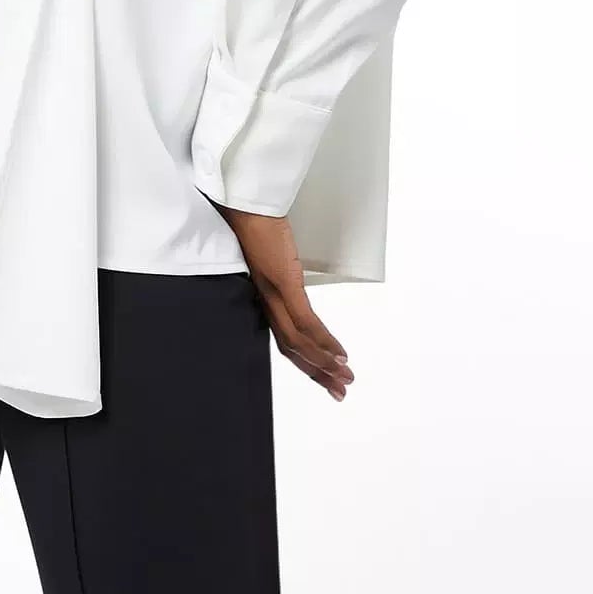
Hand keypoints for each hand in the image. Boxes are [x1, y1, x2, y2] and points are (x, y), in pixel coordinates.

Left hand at [212, 203, 353, 400]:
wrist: (247, 203)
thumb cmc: (257, 223)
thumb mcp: (271, 254)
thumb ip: (279, 271)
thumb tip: (292, 277)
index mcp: (263, 298)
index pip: (284, 339)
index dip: (305, 361)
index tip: (325, 375)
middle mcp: (266, 302)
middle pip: (291, 349)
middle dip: (317, 372)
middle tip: (340, 390)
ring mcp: (275, 294)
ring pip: (299, 342)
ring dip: (324, 363)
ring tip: (345, 376)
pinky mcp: (284, 283)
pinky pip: (306, 321)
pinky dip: (323, 341)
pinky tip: (339, 354)